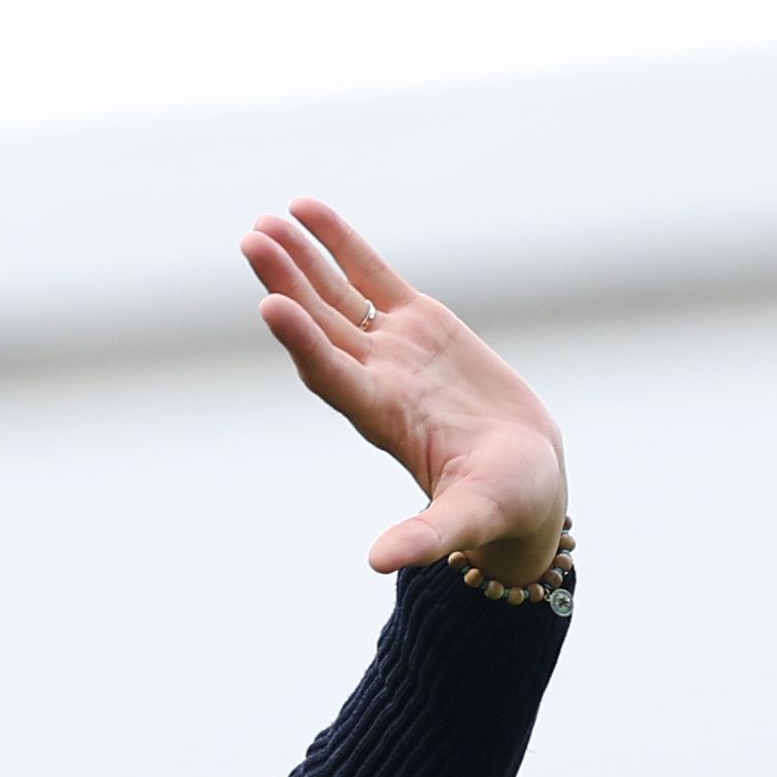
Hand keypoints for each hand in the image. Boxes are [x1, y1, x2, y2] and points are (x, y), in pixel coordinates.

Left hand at [243, 202, 571, 587]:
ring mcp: (393, 350)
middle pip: (319, 326)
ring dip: (300, 260)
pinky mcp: (418, 325)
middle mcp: (376, 379)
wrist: (525, 478)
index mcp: (383, 419)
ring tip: (264, 221)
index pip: (332, 374)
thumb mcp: (469, 518)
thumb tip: (380, 565)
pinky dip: (341, 244)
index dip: (302, 341)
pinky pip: (372, 275)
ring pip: (335, 295)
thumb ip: (425, 537)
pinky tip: (307, 210)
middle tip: (251, 239)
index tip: (270, 304)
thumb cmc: (503, 503)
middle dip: (286, 283)